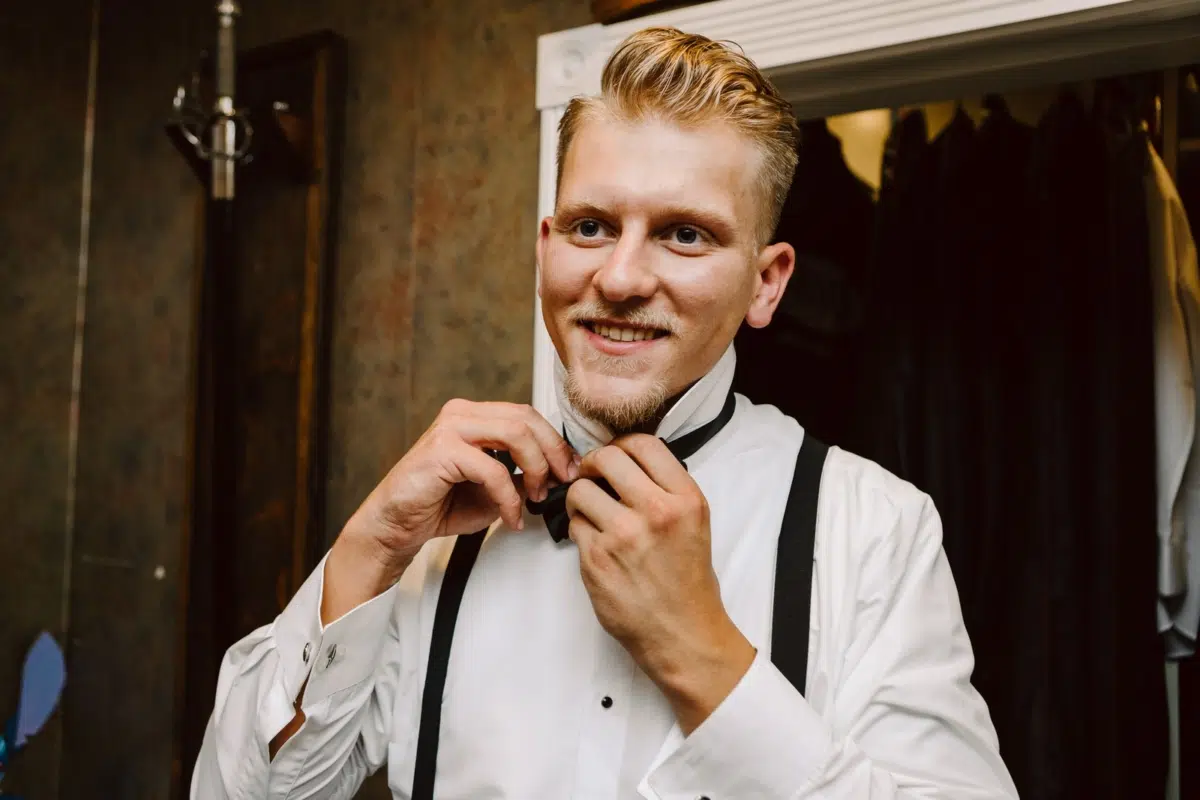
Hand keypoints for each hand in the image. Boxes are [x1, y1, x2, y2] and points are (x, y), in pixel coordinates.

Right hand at [325, 400, 577, 619]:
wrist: (396, 526)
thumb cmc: (438, 506)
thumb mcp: (492, 490)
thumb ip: (521, 476)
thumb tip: (557, 475)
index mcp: (474, 416)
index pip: (527, 415)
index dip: (555, 442)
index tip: (570, 470)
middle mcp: (462, 414)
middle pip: (527, 418)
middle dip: (553, 452)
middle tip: (561, 482)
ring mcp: (450, 428)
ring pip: (516, 434)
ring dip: (536, 469)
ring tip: (535, 498)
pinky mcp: (442, 450)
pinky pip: (494, 469)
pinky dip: (509, 497)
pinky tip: (510, 516)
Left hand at [565, 434, 754, 733]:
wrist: (684, 633)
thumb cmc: (687, 581)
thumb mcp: (694, 523)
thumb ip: (664, 489)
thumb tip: (624, 462)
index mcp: (685, 499)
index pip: (643, 444)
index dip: (621, 446)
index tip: (614, 458)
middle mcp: (657, 511)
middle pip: (606, 458)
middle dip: (592, 465)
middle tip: (592, 478)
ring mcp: (624, 535)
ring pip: (580, 490)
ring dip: (580, 499)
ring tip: (591, 514)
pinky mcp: (597, 559)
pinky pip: (573, 526)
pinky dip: (579, 530)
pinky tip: (595, 544)